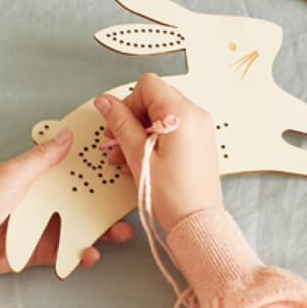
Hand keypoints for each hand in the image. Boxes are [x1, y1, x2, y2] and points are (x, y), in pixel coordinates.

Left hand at [0, 126, 132, 276]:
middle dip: (107, 204)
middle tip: (130, 205)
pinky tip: (91, 254)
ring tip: (121, 234)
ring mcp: (42, 227)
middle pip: (83, 200)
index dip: (97, 170)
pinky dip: (80, 254)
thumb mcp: (13, 174)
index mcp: (37, 177)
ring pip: (80, 227)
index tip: (122, 169)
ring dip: (101, 231)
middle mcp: (43, 200)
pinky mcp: (38, 252)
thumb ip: (43, 158)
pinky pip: (65, 252)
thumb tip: (68, 135)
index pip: (73, 171)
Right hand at [95, 74, 222, 235]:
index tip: (120, 127)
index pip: (148, 85)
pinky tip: (142, 160)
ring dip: (140, 131)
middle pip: (155, 98)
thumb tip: (106, 102)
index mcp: (182, 114)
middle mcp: (196, 115)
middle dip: (132, 118)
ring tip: (126, 158)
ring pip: (162, 114)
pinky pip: (173, 128)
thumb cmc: (172, 196)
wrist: (197, 222)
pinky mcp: (200, 141)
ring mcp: (200, 128)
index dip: (129, 103)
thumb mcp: (138, 156)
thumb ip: (121, 123)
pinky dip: (155, 138)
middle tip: (118, 144)